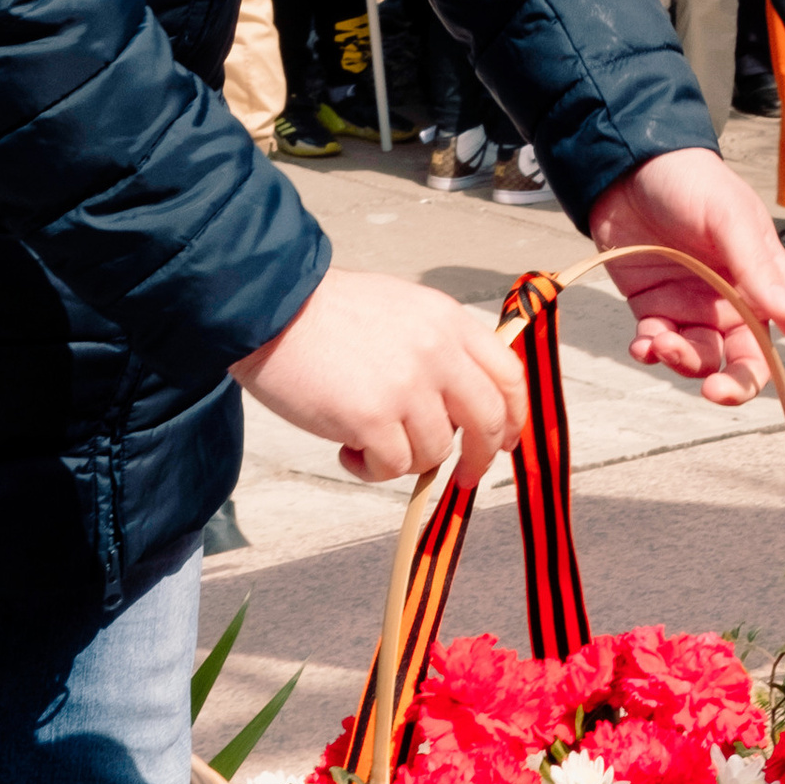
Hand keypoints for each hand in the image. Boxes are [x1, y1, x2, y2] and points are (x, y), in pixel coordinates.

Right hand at [233, 270, 525, 485]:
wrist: (271, 307)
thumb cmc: (325, 312)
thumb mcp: (402, 308)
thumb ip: (438, 346)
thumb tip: (459, 403)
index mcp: (447, 320)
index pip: (508, 374)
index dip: (513, 416)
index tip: (505, 440)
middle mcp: (437, 351)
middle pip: (488, 421)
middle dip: (480, 458)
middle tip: (463, 477)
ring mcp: (407, 386)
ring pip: (437, 451)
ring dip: (405, 458)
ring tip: (367, 440)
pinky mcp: (373, 417)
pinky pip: (393, 467)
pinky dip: (371, 468)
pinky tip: (347, 449)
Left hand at [589, 152, 784, 415]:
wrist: (625, 166)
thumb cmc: (689, 182)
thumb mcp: (728, 216)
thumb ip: (755, 265)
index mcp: (767, 278)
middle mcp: (735, 300)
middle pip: (751, 362)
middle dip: (736, 385)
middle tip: (713, 391)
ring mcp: (695, 306)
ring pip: (703, 361)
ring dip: (685, 363)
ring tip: (660, 342)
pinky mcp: (655, 307)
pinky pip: (661, 347)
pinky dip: (653, 353)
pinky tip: (642, 343)